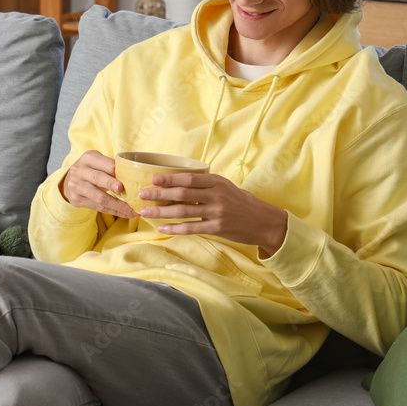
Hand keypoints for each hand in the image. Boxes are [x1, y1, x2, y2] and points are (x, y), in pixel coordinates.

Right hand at [59, 150, 137, 218]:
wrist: (69, 180)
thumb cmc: (91, 170)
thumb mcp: (98, 162)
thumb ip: (111, 167)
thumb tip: (133, 179)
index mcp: (88, 158)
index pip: (107, 165)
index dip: (119, 173)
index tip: (133, 180)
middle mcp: (79, 171)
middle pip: (99, 179)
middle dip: (114, 186)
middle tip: (130, 194)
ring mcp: (76, 186)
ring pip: (100, 197)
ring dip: (118, 206)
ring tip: (132, 211)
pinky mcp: (77, 199)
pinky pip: (98, 207)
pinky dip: (113, 211)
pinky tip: (124, 213)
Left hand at [138, 172, 287, 256]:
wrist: (264, 221)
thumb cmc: (242, 203)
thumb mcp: (226, 187)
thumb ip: (206, 185)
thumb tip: (180, 182)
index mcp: (217, 182)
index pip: (188, 178)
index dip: (169, 178)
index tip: (153, 179)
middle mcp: (216, 195)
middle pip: (182, 193)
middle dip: (159, 194)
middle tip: (142, 195)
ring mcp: (217, 212)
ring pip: (183, 210)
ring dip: (162, 211)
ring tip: (146, 212)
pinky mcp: (217, 227)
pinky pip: (191, 228)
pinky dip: (175, 228)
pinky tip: (163, 228)